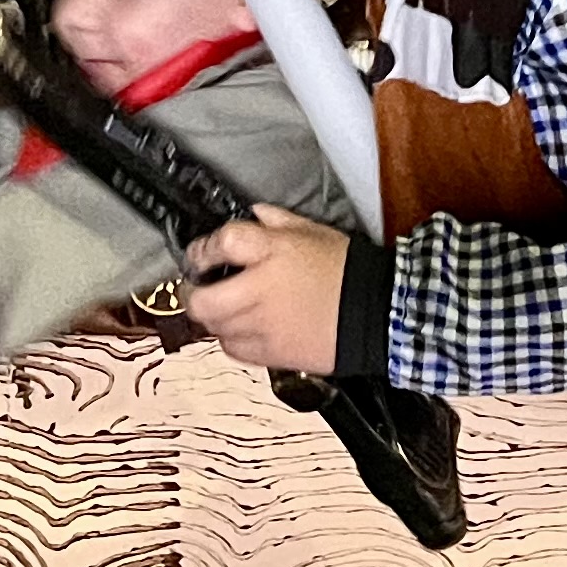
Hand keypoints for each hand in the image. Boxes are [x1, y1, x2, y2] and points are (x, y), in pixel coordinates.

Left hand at [180, 205, 347, 374]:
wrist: (373, 313)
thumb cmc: (343, 269)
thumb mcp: (312, 231)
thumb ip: (276, 220)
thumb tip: (252, 213)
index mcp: (272, 251)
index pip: (222, 244)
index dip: (202, 249)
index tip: (201, 254)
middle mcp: (260, 289)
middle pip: (201, 299)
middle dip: (193, 293)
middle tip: (198, 287)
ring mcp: (263, 325)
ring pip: (214, 327)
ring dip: (214, 316)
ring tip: (225, 308)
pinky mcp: (270, 353)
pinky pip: (232, 349)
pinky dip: (231, 339)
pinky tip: (243, 328)